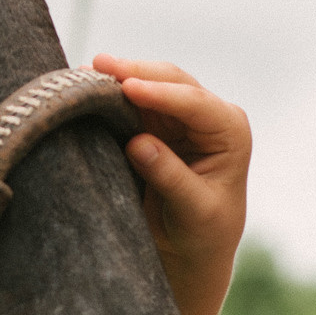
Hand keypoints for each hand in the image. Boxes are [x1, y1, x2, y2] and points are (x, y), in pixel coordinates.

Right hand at [91, 54, 248, 314]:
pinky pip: (132, 100)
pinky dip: (110, 93)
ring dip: (118, 77)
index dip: (160, 92)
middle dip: (134, 72)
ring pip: (149, 83)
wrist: (191, 250)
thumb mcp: (194, 211)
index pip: (195, 102)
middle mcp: (210, 114)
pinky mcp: (156, 121)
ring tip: (84, 72)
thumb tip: (138, 143)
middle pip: (171, 81)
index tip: (127, 86)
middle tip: (96, 65)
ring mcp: (181, 115)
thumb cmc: (203, 233)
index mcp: (231, 131)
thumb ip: (170, 176)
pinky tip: (86, 86)